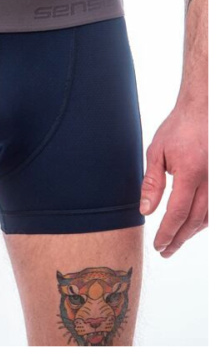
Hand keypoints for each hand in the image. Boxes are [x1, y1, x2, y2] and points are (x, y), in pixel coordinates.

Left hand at [140, 104, 207, 256]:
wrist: (205, 109)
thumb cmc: (178, 128)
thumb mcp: (156, 152)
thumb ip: (152, 183)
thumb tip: (146, 211)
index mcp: (190, 173)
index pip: (177, 213)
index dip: (167, 233)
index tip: (158, 245)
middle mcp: (211, 179)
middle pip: (195, 221)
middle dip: (179, 239)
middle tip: (165, 251)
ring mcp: (220, 179)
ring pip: (210, 217)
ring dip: (192, 233)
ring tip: (177, 241)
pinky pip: (216, 207)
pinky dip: (205, 220)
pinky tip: (193, 225)